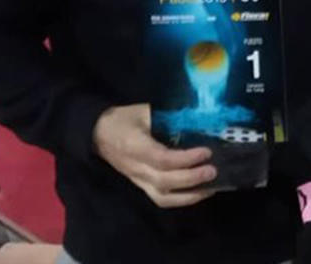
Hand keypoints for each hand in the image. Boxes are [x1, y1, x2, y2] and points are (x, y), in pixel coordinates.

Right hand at [93, 104, 216, 207]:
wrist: (97, 133)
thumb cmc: (123, 119)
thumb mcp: (144, 111)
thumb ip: (168, 116)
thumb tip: (199, 117)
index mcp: (134, 146)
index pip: (161, 159)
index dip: (185, 158)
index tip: (206, 152)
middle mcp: (135, 168)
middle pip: (164, 181)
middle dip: (191, 179)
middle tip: (213, 170)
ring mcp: (137, 180)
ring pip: (162, 197)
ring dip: (189, 195)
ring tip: (211, 187)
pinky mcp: (140, 185)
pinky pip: (160, 198)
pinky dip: (181, 199)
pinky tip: (199, 192)